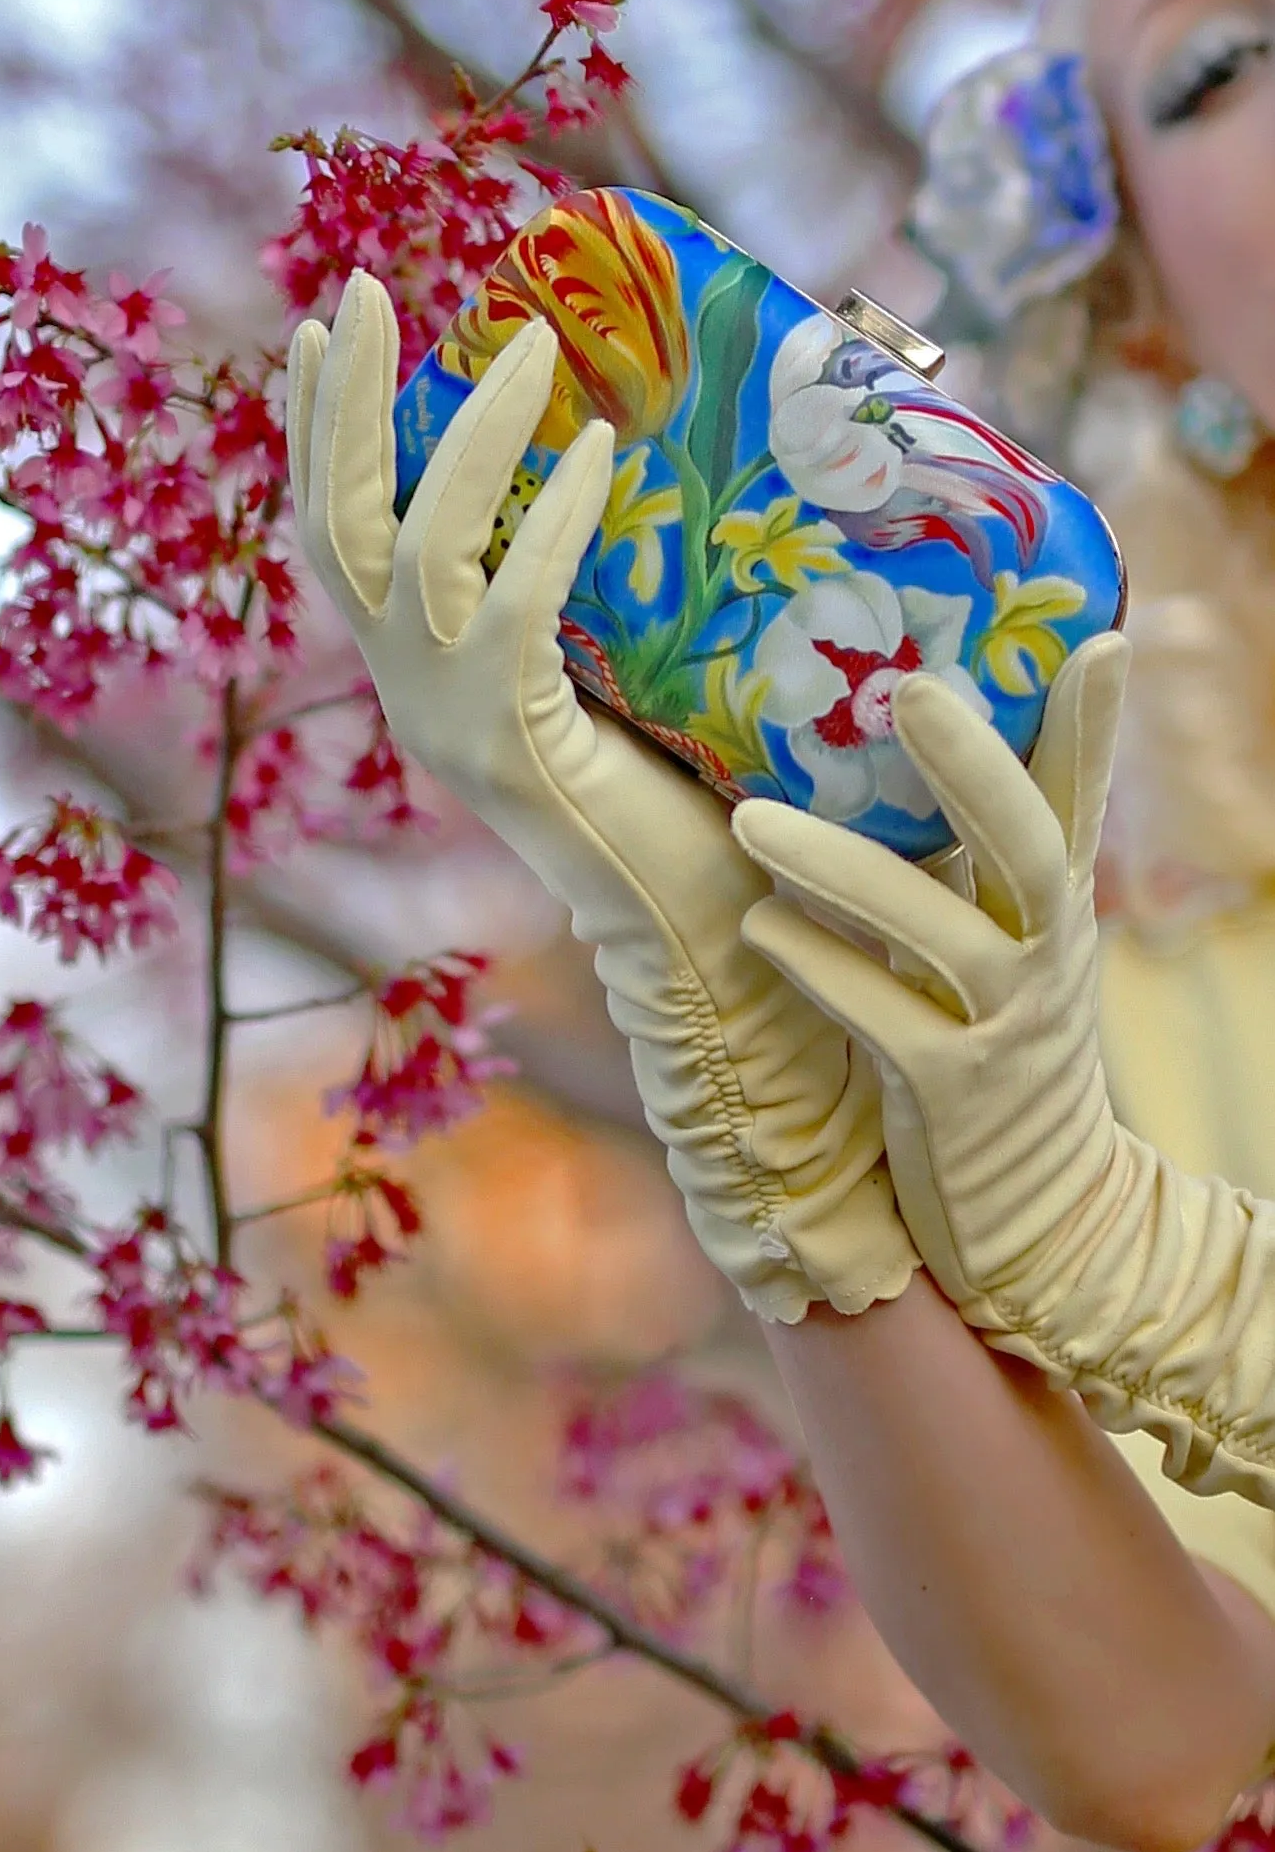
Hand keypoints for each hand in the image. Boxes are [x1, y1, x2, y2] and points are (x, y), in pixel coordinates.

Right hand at [285, 270, 916, 1320]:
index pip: (336, 541)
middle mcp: (411, 698)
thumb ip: (582, 589)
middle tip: (361, 290)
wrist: (699, 935)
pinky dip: (551, 527)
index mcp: (421, 678)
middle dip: (341, 404)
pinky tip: (594, 455)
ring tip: (529, 344)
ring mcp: (450, 725)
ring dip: (466, 437)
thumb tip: (619, 455)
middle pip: (335, 529)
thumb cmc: (681, 799)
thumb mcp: (612, 671)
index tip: (317, 331)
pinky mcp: (514, 748)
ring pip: (411, 552)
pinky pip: (514, 613)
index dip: (315, 435)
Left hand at [733, 635, 1274, 1501]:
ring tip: (751, 822)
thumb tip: (897, 765)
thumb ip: (960, 870)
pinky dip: (823, 971)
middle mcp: (1044, 959)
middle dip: (974, 765)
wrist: (1036, 1220)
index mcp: (1054, 914)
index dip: (1091, 721)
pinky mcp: (950, 1098)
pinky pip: (884, 1021)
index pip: (1079, 798)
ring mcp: (1003, 1030)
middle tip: (911, 688)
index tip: (1100, 632)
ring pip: (939, 933)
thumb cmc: (989, 1062)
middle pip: (1030, 844)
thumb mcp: (996, 956)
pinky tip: (760, 930)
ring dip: (843, 871)